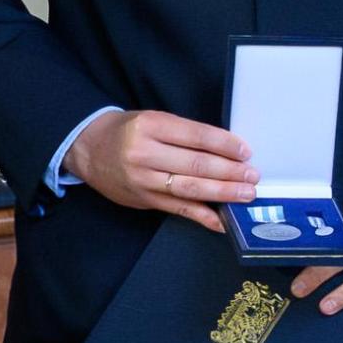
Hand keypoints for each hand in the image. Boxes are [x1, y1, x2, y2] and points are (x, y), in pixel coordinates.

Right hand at [64, 109, 255, 231]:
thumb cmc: (130, 131)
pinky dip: (203, 217)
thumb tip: (228, 148)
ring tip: (246, 194)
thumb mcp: (156, 120)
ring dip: (222, 193)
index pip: (196, 136)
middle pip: (195, 164)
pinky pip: (178, 209)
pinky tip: (222, 221)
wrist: (89, 149)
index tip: (246, 152)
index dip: (225, 145)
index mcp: (152, 127)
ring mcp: (143, 180)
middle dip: (229, 172)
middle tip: (253, 176)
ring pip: (189, 188)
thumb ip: (186, 133)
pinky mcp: (144, 200)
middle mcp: (145, 154)